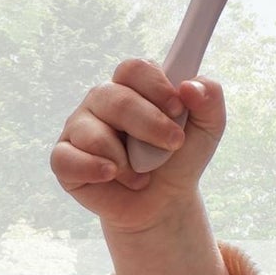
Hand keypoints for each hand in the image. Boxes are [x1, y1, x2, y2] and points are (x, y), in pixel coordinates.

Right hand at [49, 59, 225, 234]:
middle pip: (114, 97)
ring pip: (93, 132)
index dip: (156, 86)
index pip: (133, 69)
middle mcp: (102, 102)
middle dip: (150, 123)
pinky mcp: (65, 160)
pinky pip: (68, 158)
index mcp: (132, 88)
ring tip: (142, 175)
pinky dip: (94, 168)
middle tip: (174, 143)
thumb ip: (209, 100)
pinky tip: (112, 175)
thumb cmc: (178, 161)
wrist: (164, 205)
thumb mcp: (207, 131)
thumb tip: (190, 86)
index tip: (178, 108)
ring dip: (127, 160)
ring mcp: (80, 129)